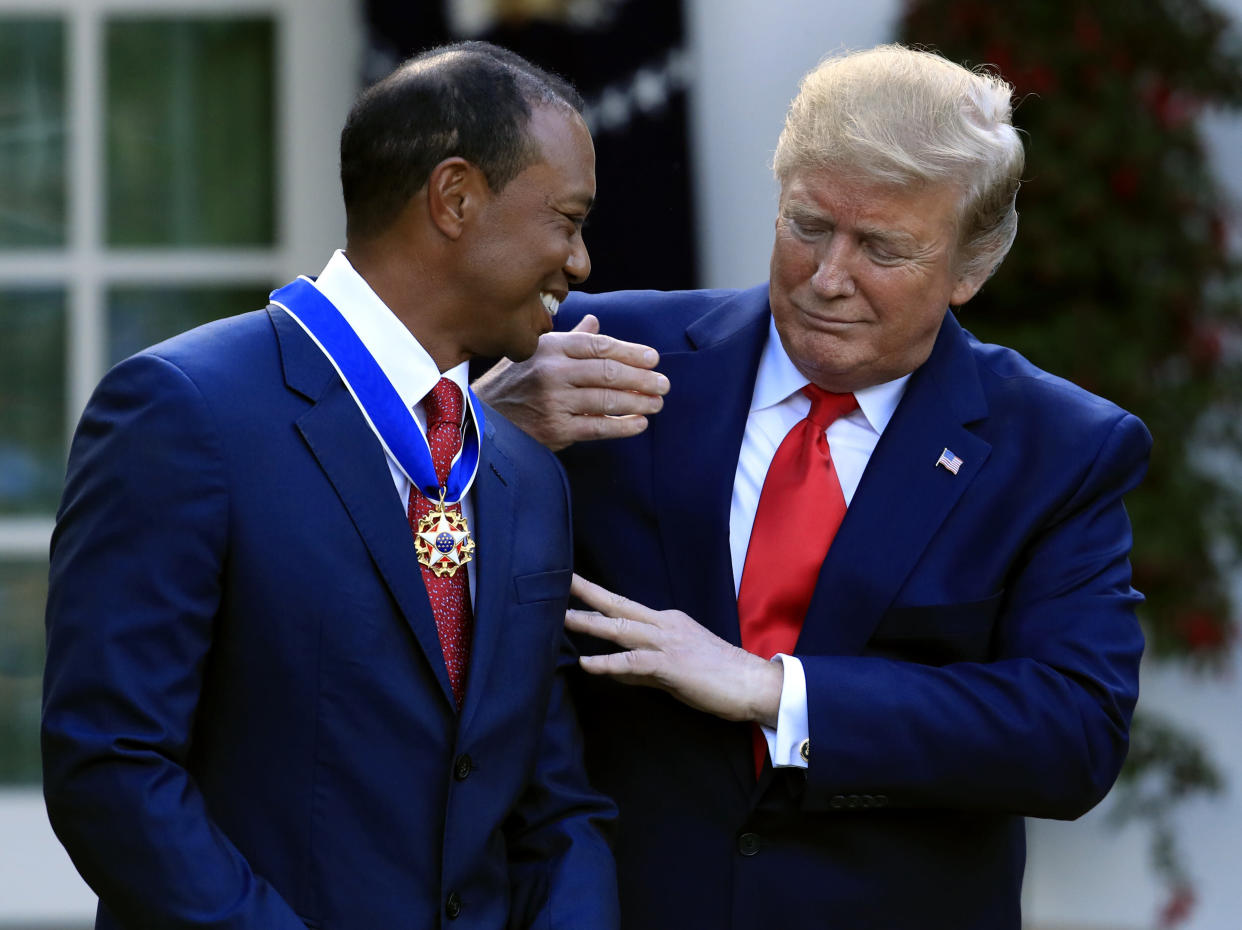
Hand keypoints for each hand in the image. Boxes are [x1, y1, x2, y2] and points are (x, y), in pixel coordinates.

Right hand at [472, 314, 669, 450]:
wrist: (484, 418)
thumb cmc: (515, 381)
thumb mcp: (537, 352)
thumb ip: (571, 339)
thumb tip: (596, 322)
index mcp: (551, 347)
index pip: (599, 346)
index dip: (631, 351)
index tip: (653, 358)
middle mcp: (552, 371)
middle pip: (609, 372)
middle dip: (643, 379)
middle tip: (664, 384)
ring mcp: (554, 402)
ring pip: (608, 401)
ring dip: (639, 403)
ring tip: (657, 403)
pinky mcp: (556, 430)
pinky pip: (598, 427)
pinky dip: (623, 426)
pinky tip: (639, 424)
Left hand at [566, 574, 782, 725]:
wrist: (751, 683)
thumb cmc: (718, 676)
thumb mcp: (673, 669)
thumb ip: (642, 668)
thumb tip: (613, 672)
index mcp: (666, 622)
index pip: (625, 607)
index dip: (598, 598)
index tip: (574, 586)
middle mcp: (664, 625)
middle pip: (619, 605)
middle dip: (588, 593)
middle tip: (561, 580)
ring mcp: (667, 642)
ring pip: (621, 628)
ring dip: (590, 623)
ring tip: (562, 618)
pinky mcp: (671, 664)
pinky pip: (633, 662)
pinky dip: (608, 663)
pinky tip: (588, 664)